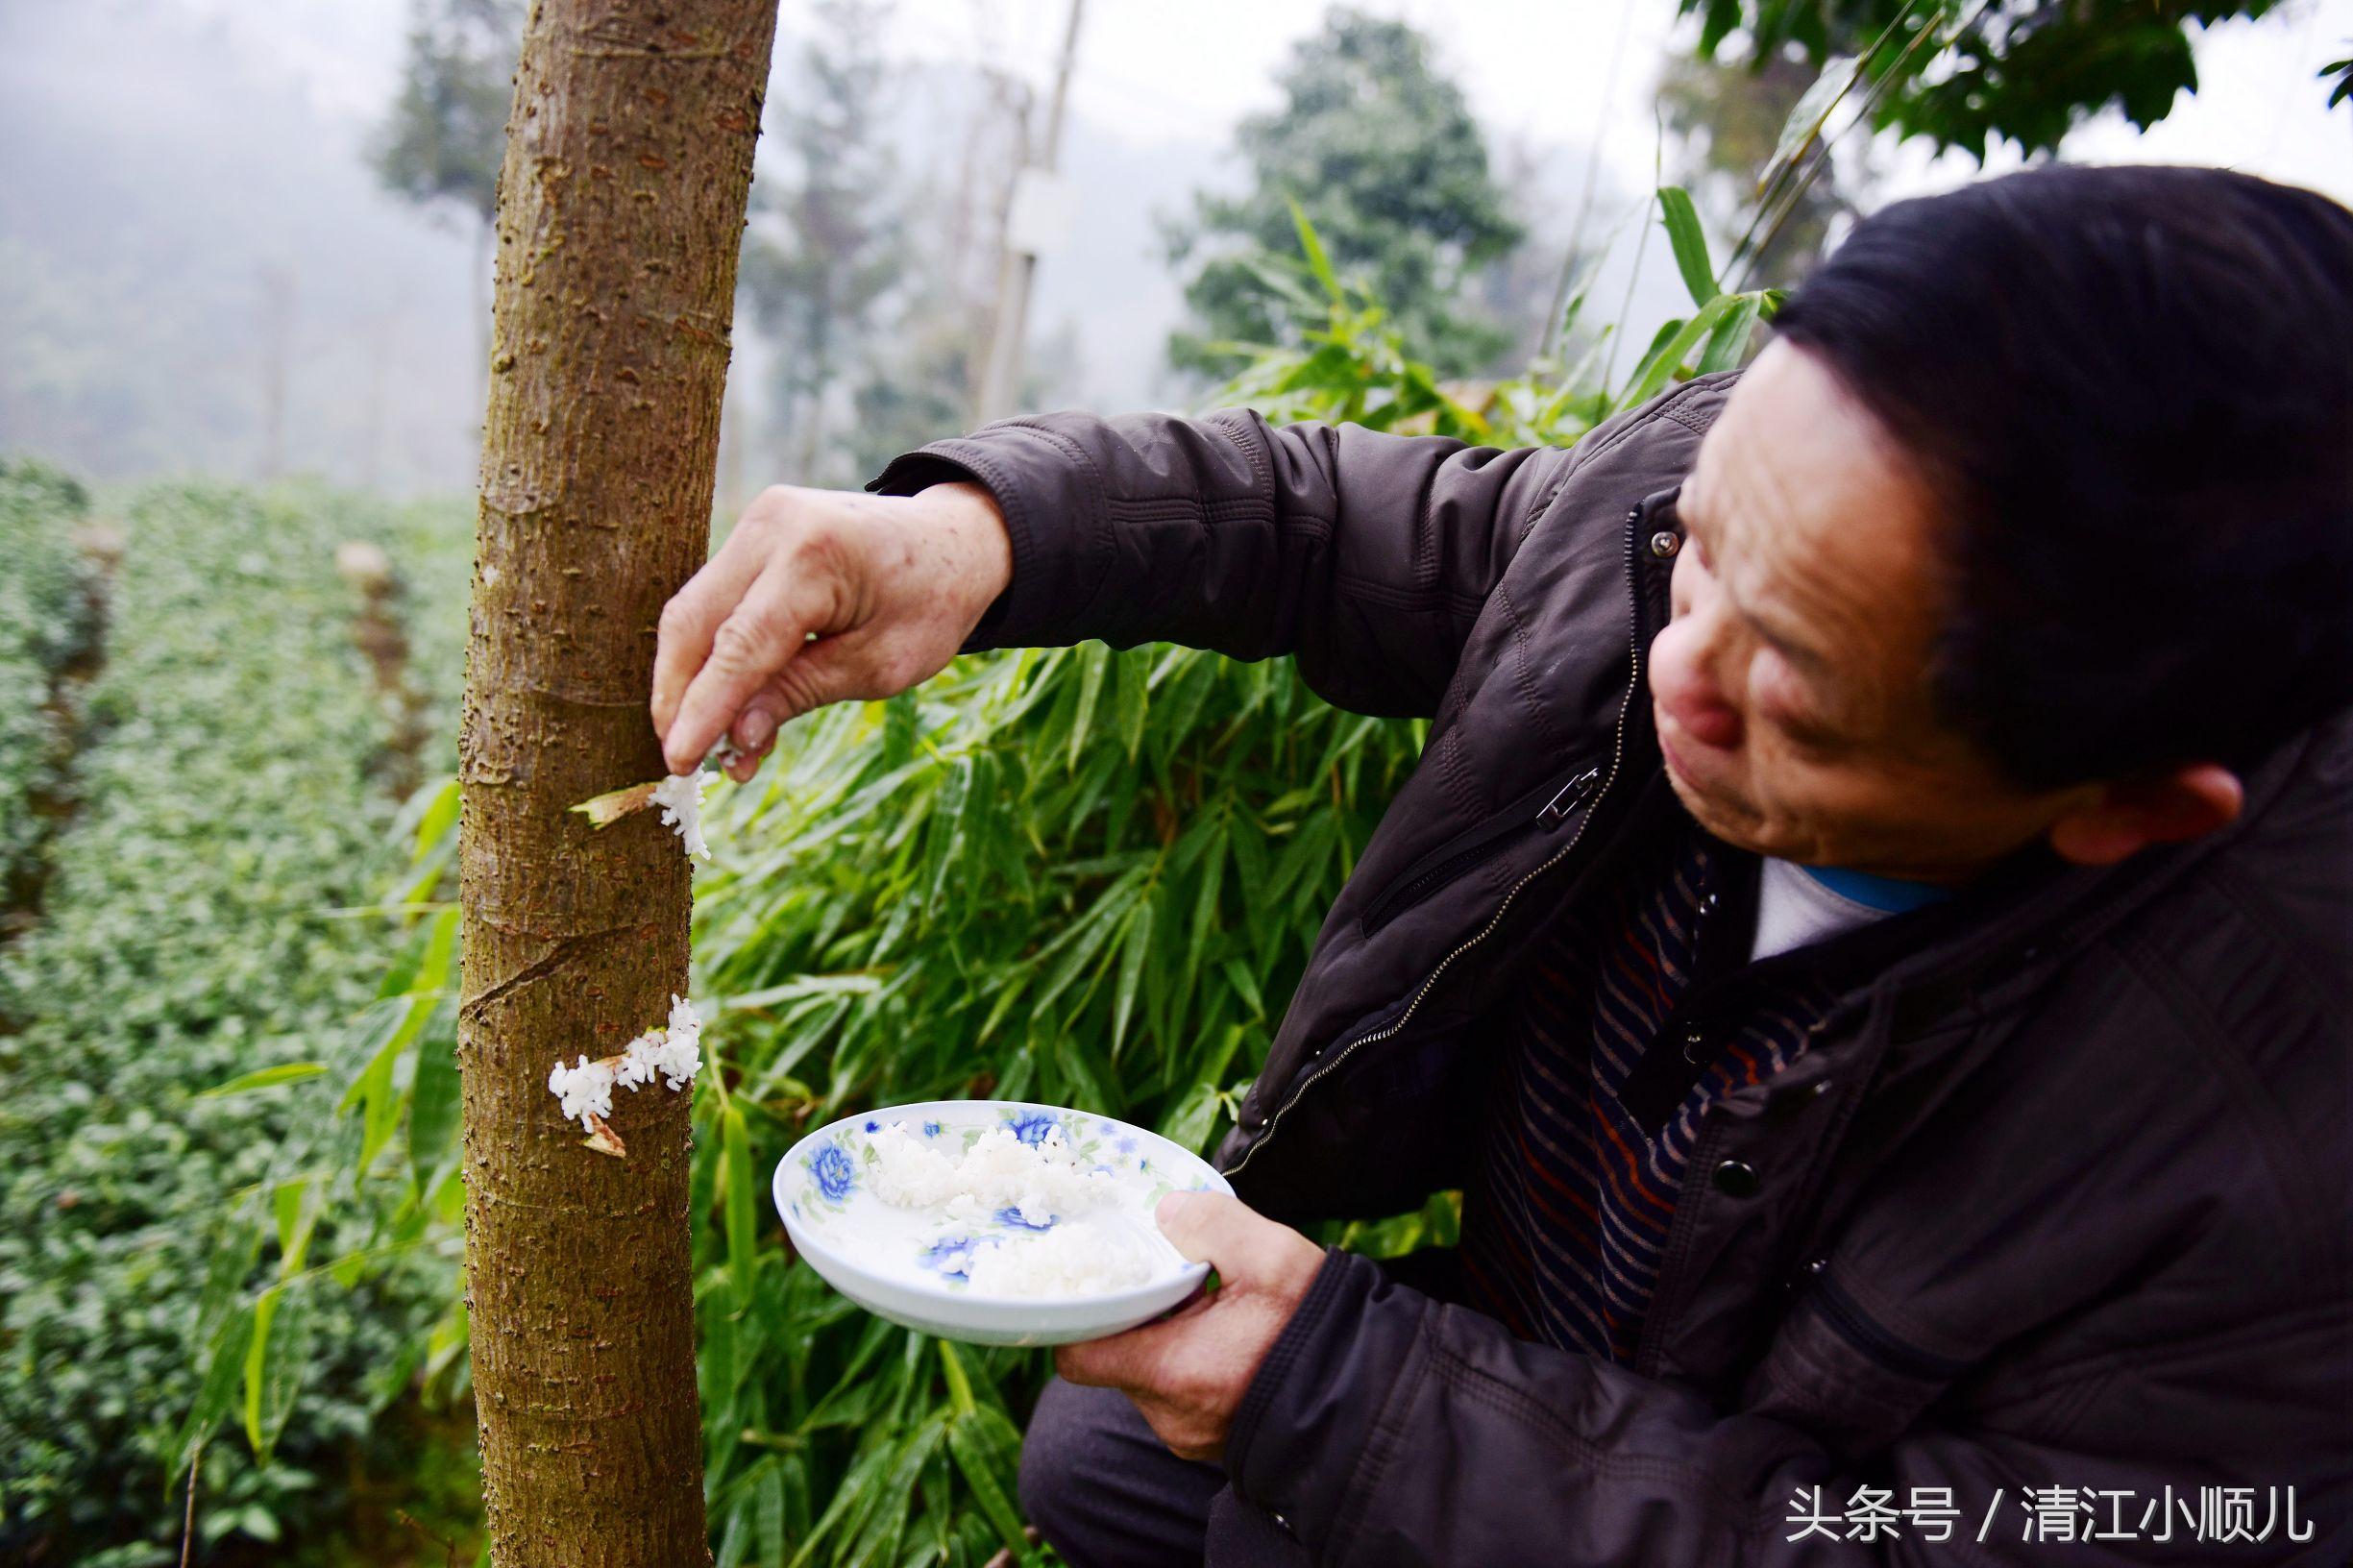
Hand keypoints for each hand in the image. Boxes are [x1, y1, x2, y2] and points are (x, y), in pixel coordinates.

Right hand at [650, 480, 1011, 778]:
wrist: (954, 541)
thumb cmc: (930, 603)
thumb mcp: (879, 665)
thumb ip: (800, 693)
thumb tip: (734, 738)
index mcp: (816, 555)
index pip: (740, 644)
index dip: (704, 708)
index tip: (678, 761)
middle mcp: (773, 525)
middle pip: (694, 621)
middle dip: (678, 697)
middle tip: (681, 760)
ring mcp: (758, 522)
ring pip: (693, 612)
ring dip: (691, 681)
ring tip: (711, 745)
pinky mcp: (753, 532)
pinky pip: (715, 601)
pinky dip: (713, 654)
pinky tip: (728, 706)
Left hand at [1055, 1190, 1325, 1461]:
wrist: (1375, 1402)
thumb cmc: (1321, 1332)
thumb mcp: (1271, 1258)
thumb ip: (1212, 1224)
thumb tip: (1168, 1211)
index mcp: (1173, 1372)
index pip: (1078, 1354)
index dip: (1080, 1316)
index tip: (1106, 1281)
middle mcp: (1170, 1415)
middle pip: (1115, 1359)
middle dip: (1136, 1318)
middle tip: (1172, 1282)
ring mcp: (1191, 1436)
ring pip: (1149, 1378)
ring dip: (1166, 1341)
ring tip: (1208, 1307)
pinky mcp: (1212, 1443)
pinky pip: (1179, 1397)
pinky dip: (1191, 1365)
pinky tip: (1227, 1337)